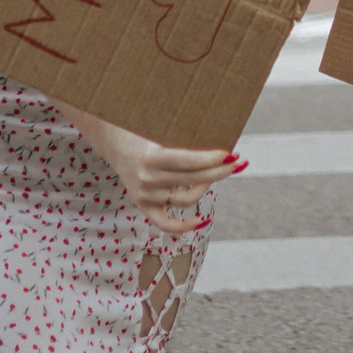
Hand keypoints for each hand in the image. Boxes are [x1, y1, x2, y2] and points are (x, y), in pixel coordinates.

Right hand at [77, 119, 244, 235]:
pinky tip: (203, 220)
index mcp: (150, 157)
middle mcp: (147, 180)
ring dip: (207, 187)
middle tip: (238, 162)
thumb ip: (181, 130)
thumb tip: (217, 128)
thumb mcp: (156, 125)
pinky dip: (185, 227)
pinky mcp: (143, 207)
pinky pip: (166, 224)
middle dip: (220, 171)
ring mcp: (145, 196)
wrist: (114, 142)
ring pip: (186, 200)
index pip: (188, 162)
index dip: (211, 160)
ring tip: (218, 174)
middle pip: (193, 180)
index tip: (230, 153)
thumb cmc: (140, 128)